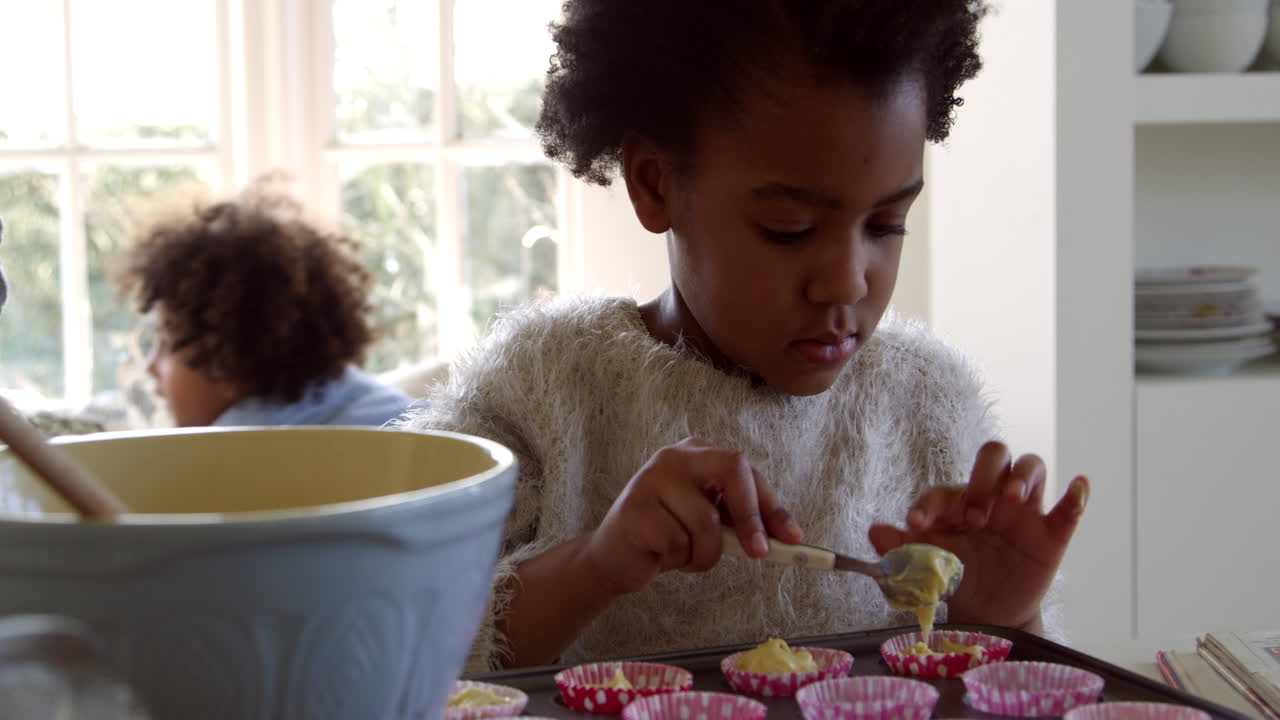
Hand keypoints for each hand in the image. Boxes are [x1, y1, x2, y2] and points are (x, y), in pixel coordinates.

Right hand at [583, 437, 803, 594]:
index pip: (747, 471)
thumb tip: (789, 540)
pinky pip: (678, 544)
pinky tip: (661, 556)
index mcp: (699, 453)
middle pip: (732, 469)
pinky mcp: (634, 507)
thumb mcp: (711, 524)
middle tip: (758, 553)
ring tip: (685, 557)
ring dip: (704, 555)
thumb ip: (742, 522)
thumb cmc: (669, 537)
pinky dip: (678, 561)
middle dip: (751, 516)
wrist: (613, 557)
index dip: (772, 506)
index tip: (793, 539)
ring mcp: (652, 478)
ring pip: (705, 522)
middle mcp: (676, 456)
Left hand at [869, 441, 1088, 629]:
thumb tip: (874, 531)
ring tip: (1011, 499)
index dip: (930, 502)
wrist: (988, 612)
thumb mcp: (928, 564)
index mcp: (957, 501)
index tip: (915, 523)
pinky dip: (1076, 495)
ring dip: (1022, 477)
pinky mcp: (1051, 533)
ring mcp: (1024, 511)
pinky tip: (1078, 485)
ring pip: (1031, 467)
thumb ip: (901, 547)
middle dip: (982, 479)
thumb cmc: (956, 576)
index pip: (945, 488)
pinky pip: (1069, 509)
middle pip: (994, 456)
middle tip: (973, 518)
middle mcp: (992, 496)